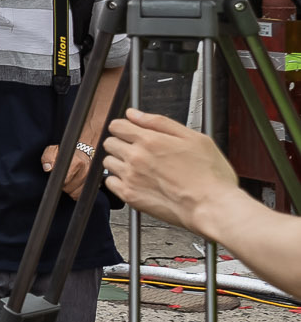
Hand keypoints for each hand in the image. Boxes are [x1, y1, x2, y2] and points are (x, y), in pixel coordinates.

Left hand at [41, 139, 96, 197]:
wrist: (85, 151)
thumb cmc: (67, 153)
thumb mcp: (54, 150)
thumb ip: (48, 157)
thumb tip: (48, 167)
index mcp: (77, 162)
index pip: (65, 179)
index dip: (58, 180)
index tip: (55, 178)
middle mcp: (86, 171)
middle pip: (68, 188)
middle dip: (62, 185)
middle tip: (61, 178)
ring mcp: (90, 179)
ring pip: (74, 193)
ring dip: (68, 189)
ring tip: (66, 180)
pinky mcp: (93, 185)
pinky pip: (79, 195)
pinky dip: (74, 192)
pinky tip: (72, 184)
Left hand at [104, 109, 239, 231]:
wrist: (213, 207)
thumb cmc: (210, 175)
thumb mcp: (195, 138)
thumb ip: (160, 122)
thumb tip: (134, 113)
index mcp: (150, 140)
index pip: (116, 126)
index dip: (123, 127)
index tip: (130, 132)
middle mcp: (136, 157)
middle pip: (109, 142)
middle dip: (120, 143)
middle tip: (137, 150)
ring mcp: (131, 177)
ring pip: (108, 162)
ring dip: (119, 161)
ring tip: (138, 167)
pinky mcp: (130, 196)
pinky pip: (110, 182)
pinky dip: (118, 180)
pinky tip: (134, 181)